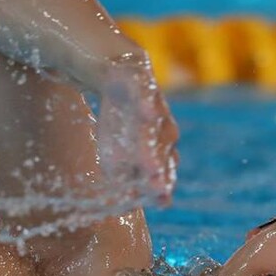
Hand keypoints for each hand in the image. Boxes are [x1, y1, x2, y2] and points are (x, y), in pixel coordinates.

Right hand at [97, 53, 178, 205]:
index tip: (161, 203)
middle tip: (157, 189)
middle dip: (160, 170)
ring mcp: (153, 102)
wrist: (111, 69)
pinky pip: (146, 92)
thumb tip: (129, 205)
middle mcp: (162, 125)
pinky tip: (149, 114)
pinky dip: (148, 102)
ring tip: (151, 167)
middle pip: (163, 149)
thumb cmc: (118, 115)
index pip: (164, 166)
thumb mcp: (115, 148)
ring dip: (153, 145)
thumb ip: (123, 174)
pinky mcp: (140, 79)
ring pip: (156, 125)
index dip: (162, 183)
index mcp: (159, 143)